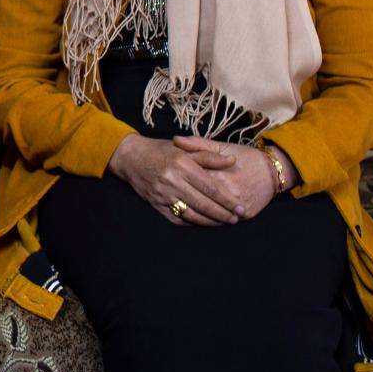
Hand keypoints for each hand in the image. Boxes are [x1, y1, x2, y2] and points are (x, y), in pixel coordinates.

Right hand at [107, 134, 242, 225]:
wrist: (131, 157)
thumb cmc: (160, 150)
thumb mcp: (185, 148)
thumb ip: (209, 156)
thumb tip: (232, 161)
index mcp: (182, 165)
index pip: (211, 188)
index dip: (228, 200)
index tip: (241, 208)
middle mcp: (173, 180)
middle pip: (204, 204)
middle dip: (223, 214)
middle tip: (236, 219)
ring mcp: (163, 194)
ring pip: (192, 214)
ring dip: (210, 221)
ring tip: (223, 222)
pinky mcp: (155, 203)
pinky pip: (177, 218)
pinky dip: (192, 222)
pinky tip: (203, 222)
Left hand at [172, 136, 297, 220]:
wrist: (272, 170)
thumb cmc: (244, 156)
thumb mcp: (220, 146)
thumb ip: (198, 145)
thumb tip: (176, 140)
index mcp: (218, 173)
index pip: (194, 182)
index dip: (180, 184)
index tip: (168, 184)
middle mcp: (228, 190)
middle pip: (201, 202)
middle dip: (185, 203)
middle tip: (173, 202)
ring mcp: (238, 204)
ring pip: (212, 216)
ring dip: (198, 217)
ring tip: (183, 213)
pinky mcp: (247, 214)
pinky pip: (225, 222)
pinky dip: (213, 223)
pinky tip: (203, 221)